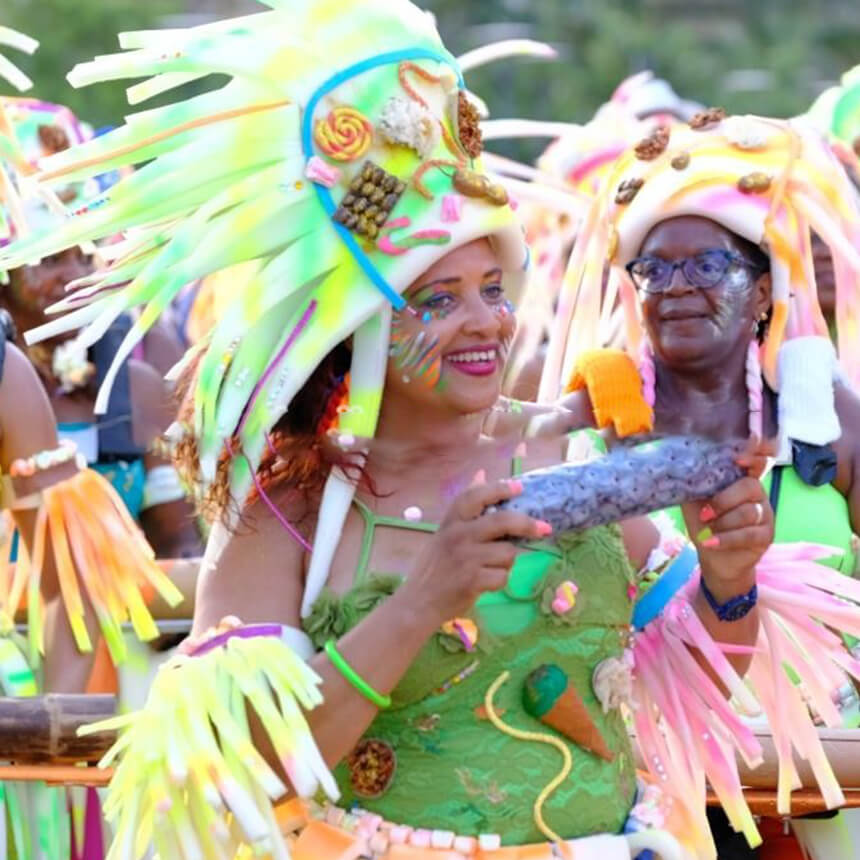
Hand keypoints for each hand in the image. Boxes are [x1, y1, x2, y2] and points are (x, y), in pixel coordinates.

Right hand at [402, 471, 550, 625]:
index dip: (499, 488)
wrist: (418, 602)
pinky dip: (499, 581)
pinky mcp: (473, 580)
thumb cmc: (434, 567)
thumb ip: (465, 508)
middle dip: (528, 524)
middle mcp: (458, 535)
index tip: (519, 487)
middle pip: (503, 521)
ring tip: (489, 568)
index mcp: (451, 521)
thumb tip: (482, 473)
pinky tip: (484, 584)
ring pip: (508, 553)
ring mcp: (466, 558)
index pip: (475, 496)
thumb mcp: (445, 532)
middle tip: (544, 528)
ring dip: (506, 563)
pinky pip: (503, 576)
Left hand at [682, 437, 776, 601]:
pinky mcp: (766, 535)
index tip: (739, 458)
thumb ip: (693, 483)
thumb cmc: (705, 524)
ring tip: (708, 531)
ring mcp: (765, 514)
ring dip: (723, 523)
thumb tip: (678, 466)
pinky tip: (711, 542)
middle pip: (749, 487)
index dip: (752, 455)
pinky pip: (749, 534)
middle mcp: (757, 494)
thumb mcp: (693, 501)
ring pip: (749, 512)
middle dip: (724, 501)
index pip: (754, 461)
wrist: (714, 557)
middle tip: (705, 514)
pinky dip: (726, 539)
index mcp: (739, 480)